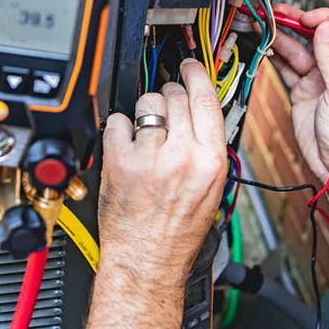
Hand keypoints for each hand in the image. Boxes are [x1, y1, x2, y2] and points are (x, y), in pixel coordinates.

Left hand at [98, 59, 227, 289]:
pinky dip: (118, 128)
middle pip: (175, 96)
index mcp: (210, 160)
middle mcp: (182, 156)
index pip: (206, 99)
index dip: (196, 75)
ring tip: (144, 134)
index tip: (189, 67)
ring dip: (143, 113)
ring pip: (146, 104)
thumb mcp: (211, 189)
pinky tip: (124, 144)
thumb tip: (197, 111)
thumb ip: (205, 147)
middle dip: (168, 96)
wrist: (148, 261)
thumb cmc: (178, 232)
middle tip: (164, 112)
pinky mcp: (120, 161)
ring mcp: (149, 157)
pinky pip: (117, 121)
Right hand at [269, 5, 328, 183]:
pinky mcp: (303, 89)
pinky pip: (288, 67)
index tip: (307, 17)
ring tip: (266, 26)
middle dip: (298, 23)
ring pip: (299, 50)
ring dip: (283, 37)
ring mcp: (320, 78)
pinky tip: (265, 47)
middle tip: (278, 12)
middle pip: (317, 36)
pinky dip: (276, 57)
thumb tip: (326, 27)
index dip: (326, 18)